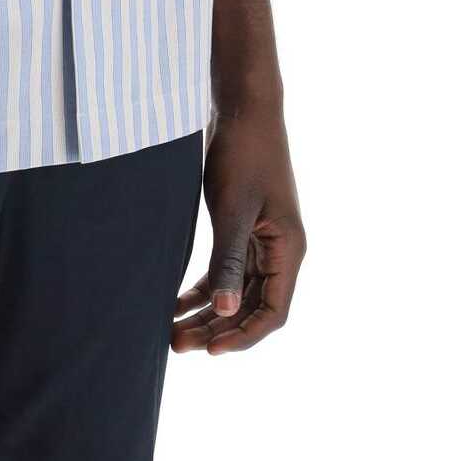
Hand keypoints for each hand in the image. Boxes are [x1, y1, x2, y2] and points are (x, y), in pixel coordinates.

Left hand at [172, 108, 305, 354]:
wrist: (242, 109)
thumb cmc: (243, 154)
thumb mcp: (233, 211)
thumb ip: (228, 261)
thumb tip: (222, 313)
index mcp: (289, 250)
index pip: (272, 313)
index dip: (243, 336)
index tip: (210, 351)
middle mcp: (280, 252)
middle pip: (251, 308)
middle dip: (217, 329)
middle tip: (176, 345)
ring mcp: (262, 242)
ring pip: (235, 292)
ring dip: (207, 313)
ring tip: (171, 332)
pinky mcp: (242, 229)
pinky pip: (226, 271)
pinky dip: (203, 288)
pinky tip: (175, 302)